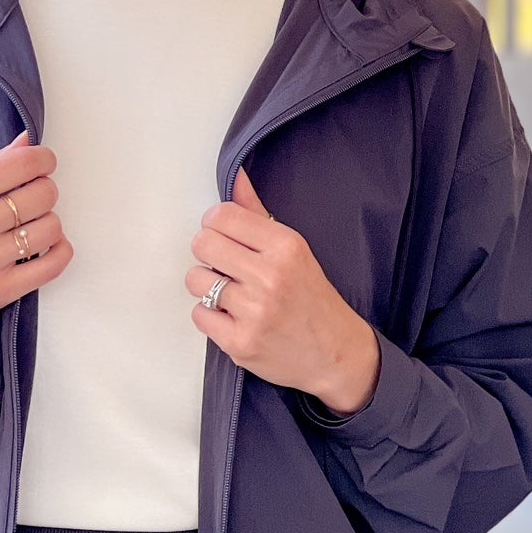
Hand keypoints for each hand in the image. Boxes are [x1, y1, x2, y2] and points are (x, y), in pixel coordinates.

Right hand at [0, 132, 73, 318]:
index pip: (25, 163)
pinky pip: (53, 264)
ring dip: (48, 223)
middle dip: (43, 191)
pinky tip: (46, 245)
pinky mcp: (0, 289)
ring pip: (51, 227)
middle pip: (44, 194)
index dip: (43, 160)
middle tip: (31, 198)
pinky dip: (58, 251)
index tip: (42, 165)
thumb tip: (27, 143)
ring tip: (31, 226)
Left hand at [186, 167, 380, 413]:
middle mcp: (269, 277)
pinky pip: (199, 315)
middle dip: (209, 253)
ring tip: (230, 293)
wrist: (335, 354)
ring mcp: (254, 312)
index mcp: (285, 247)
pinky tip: (232, 316)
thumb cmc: (313, 299)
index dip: (215, 224)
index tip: (224, 235)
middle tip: (225, 265)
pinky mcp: (240, 342)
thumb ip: (257, 214)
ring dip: (207, 285)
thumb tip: (235, 178)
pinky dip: (211, 316)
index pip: (222, 216)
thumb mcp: (294, 250)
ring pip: (195, 280)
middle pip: (203, 244)